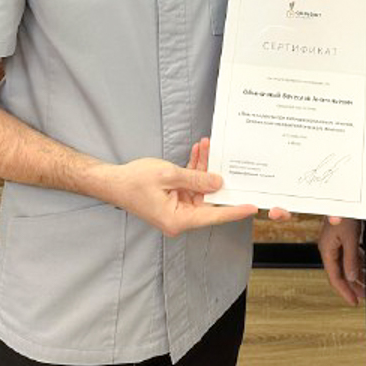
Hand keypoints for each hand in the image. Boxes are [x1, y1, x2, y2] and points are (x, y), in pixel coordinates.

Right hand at [94, 144, 256, 236]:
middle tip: (231, 162)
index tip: (252, 207)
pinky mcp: (172, 199)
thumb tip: (218, 183)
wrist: (112, 181)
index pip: (213, 216)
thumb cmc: (135, 181)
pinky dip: (193, 169)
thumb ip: (196, 179)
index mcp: (178, 220)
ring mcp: (176, 209)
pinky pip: (189, 185)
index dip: (234, 211)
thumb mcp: (169, 176)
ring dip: (203, 167)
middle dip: (216, 177)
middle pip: (207, 200)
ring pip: (199, 189)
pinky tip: (198, 151)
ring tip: (207, 146)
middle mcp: (179, 219)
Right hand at [318, 216, 364, 306]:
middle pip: (340, 272)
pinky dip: (357, 263)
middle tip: (363, 297)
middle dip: (352, 286)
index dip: (345, 291)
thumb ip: (351, 259)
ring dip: (356, 275)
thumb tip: (352, 278)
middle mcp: (330, 248)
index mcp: (327, 250)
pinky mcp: (342, 238)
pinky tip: (365, 268)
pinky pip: (349, 256)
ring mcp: (335, 243)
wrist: (344, 199)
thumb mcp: (350, 238)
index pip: (335, 277)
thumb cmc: (344, 214)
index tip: (354, 302)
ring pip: (345, 265)